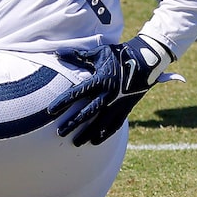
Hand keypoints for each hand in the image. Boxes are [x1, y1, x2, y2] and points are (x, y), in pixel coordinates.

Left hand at [49, 36, 169, 146]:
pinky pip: (114, 124)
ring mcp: (118, 103)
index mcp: (100, 79)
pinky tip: (95, 141)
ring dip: (87, 133)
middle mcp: (108, 94)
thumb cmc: (119, 54)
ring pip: (100, 123)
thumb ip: (79, 57)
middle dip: (73, 123)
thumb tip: (58, 53)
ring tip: (76, 142)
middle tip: (60, 132)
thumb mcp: (99, 53)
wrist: (146, 60)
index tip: (50, 110)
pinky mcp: (126, 108)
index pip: (76, 93)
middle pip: (87, 112)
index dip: (62, 102)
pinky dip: (105, 134)